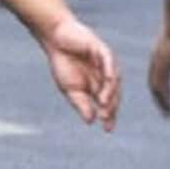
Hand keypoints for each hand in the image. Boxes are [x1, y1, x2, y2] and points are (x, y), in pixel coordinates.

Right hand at [43, 16, 120, 130]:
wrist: (55, 39)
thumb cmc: (63, 62)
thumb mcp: (71, 89)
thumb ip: (81, 104)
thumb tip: (91, 121)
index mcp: (98, 85)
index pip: (108, 103)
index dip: (109, 116)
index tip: (107, 130)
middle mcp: (105, 75)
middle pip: (114, 94)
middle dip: (110, 107)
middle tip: (105, 118)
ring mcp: (105, 63)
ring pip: (114, 80)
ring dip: (110, 92)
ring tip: (104, 103)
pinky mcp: (101, 50)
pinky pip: (109, 62)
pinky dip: (110, 71)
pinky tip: (109, 81)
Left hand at [148, 19, 169, 117]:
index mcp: (161, 58)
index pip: (158, 79)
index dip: (163, 91)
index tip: (168, 102)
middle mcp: (156, 62)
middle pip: (155, 86)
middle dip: (161, 101)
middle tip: (168, 113)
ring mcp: (158, 63)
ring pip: (156, 88)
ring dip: (163, 103)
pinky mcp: (162, 64)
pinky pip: (160, 85)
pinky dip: (164, 98)